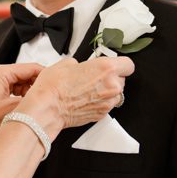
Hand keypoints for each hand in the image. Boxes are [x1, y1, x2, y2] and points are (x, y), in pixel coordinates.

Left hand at [0, 63, 42, 141]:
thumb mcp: (13, 109)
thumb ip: (31, 99)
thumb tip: (45, 97)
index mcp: (0, 73)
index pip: (30, 67)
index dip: (45, 75)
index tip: (55, 82)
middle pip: (24, 74)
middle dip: (36, 84)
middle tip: (48, 94)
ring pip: (18, 82)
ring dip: (28, 91)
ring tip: (37, 101)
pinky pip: (10, 88)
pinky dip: (19, 95)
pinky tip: (25, 104)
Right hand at [15, 56, 133, 133]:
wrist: (48, 108)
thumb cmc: (55, 87)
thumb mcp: (67, 63)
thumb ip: (82, 64)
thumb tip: (81, 68)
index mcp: (106, 68)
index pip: (128, 65)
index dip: (120, 64)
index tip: (114, 65)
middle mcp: (111, 86)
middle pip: (121, 80)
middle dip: (110, 78)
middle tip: (94, 78)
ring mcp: (107, 102)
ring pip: (114, 94)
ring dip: (105, 91)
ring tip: (87, 90)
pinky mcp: (101, 115)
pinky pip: (105, 105)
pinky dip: (98, 102)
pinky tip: (84, 99)